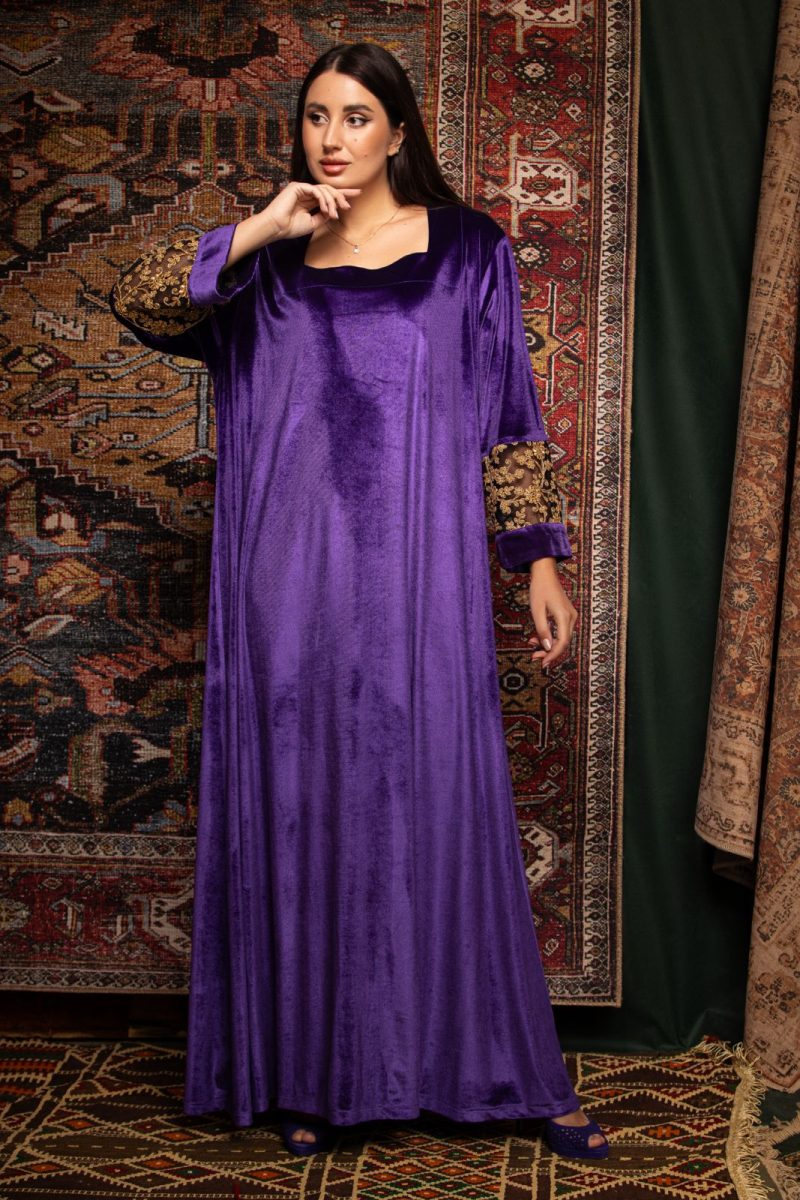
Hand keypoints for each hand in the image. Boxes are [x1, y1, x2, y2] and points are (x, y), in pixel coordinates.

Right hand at [225, 180, 362, 268]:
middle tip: (348, 206)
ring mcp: (302, 188)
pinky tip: (326, 209)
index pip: (328, 194)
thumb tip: (335, 211)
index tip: (358, 193)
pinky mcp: (297, 186)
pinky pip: (316, 190)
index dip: (343, 193)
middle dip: (341, 197)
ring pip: (324, 189)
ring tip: (334, 213)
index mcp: (309, 200)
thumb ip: (324, 215)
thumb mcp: (313, 223)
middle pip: (329, 189)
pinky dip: (323, 199)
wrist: (277, 228)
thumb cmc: (291, 227)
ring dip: (332, 202)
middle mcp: (306, 192)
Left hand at [527, 557, 576, 667]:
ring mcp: (570, 616)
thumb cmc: (539, 589)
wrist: (545, 573)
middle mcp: (571, 617)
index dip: (553, 655)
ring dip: (548, 644)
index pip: (562, 642)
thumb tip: (547, 648)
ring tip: (532, 645)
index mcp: (564, 616)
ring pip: (561, 638)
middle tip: (534, 656)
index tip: (543, 663)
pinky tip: (536, 638)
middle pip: (563, 642)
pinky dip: (549, 636)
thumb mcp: (536, 611)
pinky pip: (560, 631)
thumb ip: (542, 630)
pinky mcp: (567, 615)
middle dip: (548, 651)